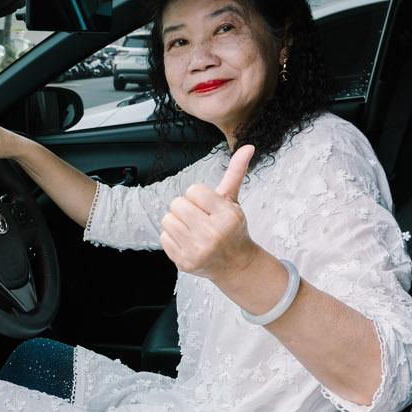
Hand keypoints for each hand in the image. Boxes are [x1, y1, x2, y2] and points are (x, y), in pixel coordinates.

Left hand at [160, 145, 256, 281]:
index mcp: (226, 217)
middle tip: (199, 218)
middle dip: (186, 208)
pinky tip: (188, 240)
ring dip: (178, 221)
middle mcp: (212, 234)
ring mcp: (196, 250)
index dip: (198, 197)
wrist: (236, 265)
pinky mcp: (184, 262)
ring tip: (193, 229)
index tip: (207, 207)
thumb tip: (247, 147)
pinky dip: (173, 237)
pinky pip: (164, 237)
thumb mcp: (233, 201)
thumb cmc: (232, 229)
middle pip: (177, 204)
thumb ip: (235, 173)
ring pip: (167, 219)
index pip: (194, 190)